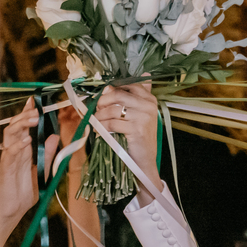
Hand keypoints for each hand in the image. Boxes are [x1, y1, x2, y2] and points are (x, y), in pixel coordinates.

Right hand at [0, 102, 58, 229]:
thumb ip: (48, 155)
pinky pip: (9, 154)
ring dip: (21, 125)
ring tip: (34, 119)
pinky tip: (27, 141)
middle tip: (37, 109)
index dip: (28, 113)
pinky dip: (17, 146)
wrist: (12, 213)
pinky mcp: (5, 170)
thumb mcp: (42, 172)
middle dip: (25, 115)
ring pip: (10, 135)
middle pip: (16, 126)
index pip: (24, 127)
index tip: (35, 101)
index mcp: (23, 150)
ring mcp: (8, 159)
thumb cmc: (22, 193)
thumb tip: (55, 136)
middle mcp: (14, 152)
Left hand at [97, 79, 159, 200]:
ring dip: (100, 116)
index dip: (112, 90)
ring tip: (96, 121)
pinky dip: (102, 126)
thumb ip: (129, 99)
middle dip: (103, 101)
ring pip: (113, 110)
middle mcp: (148, 105)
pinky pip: (112, 123)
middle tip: (96, 109)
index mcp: (149, 99)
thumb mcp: (138, 115)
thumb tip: (108, 86)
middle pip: (117, 95)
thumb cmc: (138, 137)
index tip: (103, 97)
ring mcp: (143, 117)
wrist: (145, 160)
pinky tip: (98, 130)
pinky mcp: (136, 129)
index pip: (128, 85)